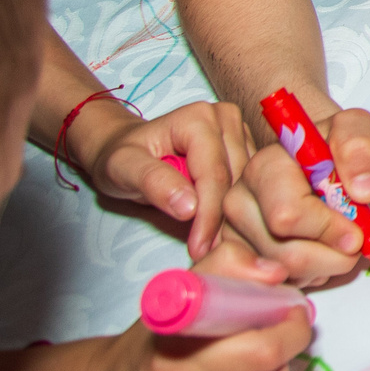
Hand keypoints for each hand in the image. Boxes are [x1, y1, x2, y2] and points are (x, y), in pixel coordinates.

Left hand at [76, 101, 253, 257]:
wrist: (124, 149)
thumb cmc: (121, 158)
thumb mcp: (123, 169)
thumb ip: (154, 183)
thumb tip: (189, 208)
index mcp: (199, 118)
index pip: (214, 174)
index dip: (208, 215)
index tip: (199, 249)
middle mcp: (226, 118)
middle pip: (235, 180)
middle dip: (220, 219)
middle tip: (205, 251)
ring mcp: (239, 131)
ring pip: (247, 184)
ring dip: (230, 217)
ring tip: (209, 242)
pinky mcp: (245, 147)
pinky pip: (248, 184)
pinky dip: (234, 209)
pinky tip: (217, 226)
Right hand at [100, 240, 315, 370]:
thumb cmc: (151, 345)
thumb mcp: (178, 296)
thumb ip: (226, 268)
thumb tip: (276, 274)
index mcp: (173, 358)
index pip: (262, 349)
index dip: (291, 329)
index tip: (293, 314)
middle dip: (283, 352)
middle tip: (270, 339)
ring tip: (239, 370)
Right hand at [221, 105, 369, 286]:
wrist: (309, 157)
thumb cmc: (328, 147)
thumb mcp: (353, 129)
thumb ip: (359, 149)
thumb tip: (363, 190)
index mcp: (263, 167)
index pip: (288, 216)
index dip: (328, 230)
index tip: (357, 233)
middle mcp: (239, 201)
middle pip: (286, 254)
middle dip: (330, 257)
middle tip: (351, 244)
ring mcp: (233, 233)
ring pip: (282, 274)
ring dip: (320, 268)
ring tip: (332, 243)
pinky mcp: (236, 258)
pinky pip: (271, 287)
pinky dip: (302, 278)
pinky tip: (314, 256)